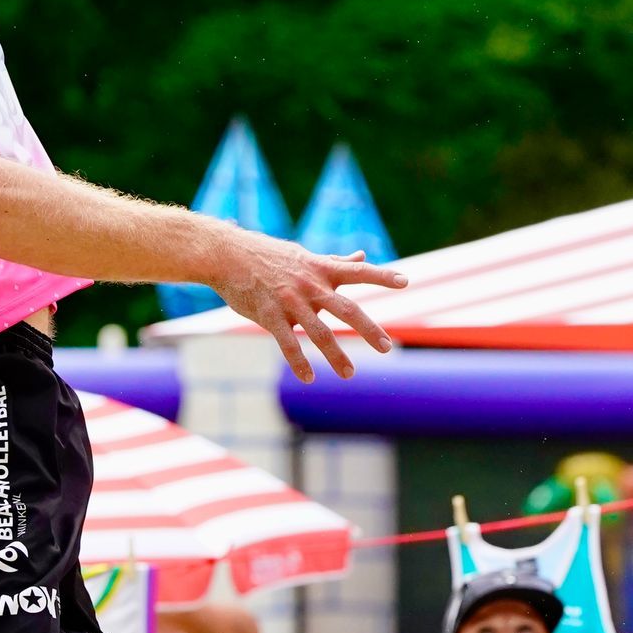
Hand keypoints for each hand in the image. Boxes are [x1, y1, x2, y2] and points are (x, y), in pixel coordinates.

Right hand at [206, 228, 404, 382]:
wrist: (226, 254)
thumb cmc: (266, 255)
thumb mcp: (304, 256)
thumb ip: (335, 262)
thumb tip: (363, 256)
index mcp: (321, 269)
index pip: (358, 271)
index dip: (382, 275)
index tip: (406, 282)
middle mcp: (310, 285)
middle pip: (346, 309)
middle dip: (368, 329)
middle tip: (388, 347)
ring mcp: (290, 300)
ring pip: (318, 332)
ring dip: (335, 355)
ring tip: (349, 374)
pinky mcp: (269, 314)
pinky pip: (287, 342)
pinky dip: (298, 361)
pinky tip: (308, 378)